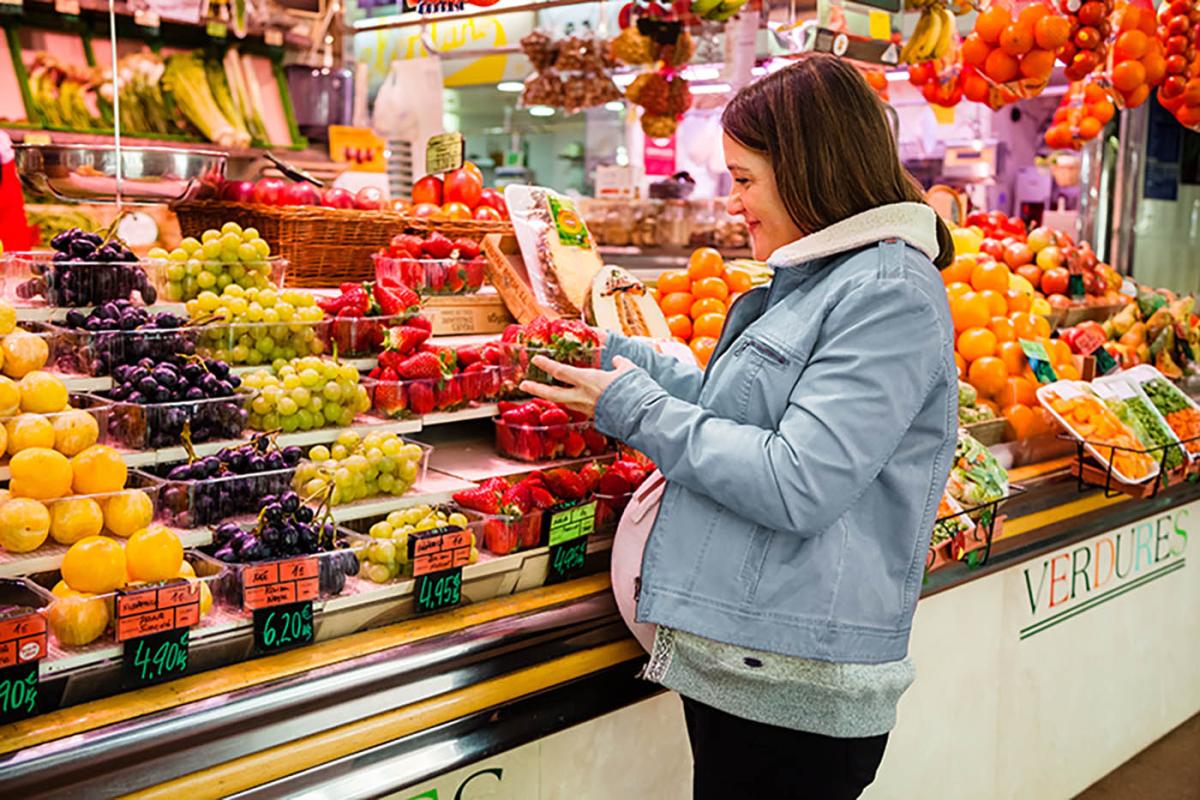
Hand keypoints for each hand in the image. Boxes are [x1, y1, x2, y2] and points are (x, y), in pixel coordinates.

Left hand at [519, 354, 636, 416]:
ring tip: (543, 393)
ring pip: (564, 403)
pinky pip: (578, 408)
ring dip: (552, 397)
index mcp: (588, 381)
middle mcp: (583, 397)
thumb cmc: (634, 391)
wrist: (641, 416)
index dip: (546, 365)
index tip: (535, 359)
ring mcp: (587, 409)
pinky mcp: (595, 417)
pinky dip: (571, 402)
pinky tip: (571, 400)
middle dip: (536, 389)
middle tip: (524, 385)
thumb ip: (620, 363)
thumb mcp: (628, 370)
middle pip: (553, 394)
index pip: (561, 372)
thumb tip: (616, 360)